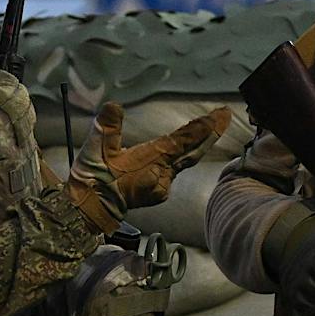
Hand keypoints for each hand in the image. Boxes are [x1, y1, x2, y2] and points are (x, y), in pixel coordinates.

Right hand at [67, 101, 231, 233]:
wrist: (89, 210)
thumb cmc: (92, 180)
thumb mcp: (96, 149)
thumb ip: (107, 126)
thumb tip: (113, 106)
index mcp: (150, 160)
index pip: (183, 140)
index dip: (203, 127)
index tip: (220, 115)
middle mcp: (161, 174)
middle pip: (192, 151)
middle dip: (210, 133)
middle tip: (225, 116)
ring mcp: (161, 185)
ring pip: (185, 161)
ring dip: (198, 144)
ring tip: (212, 128)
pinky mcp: (157, 192)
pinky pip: (174, 171)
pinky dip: (183, 158)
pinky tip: (185, 151)